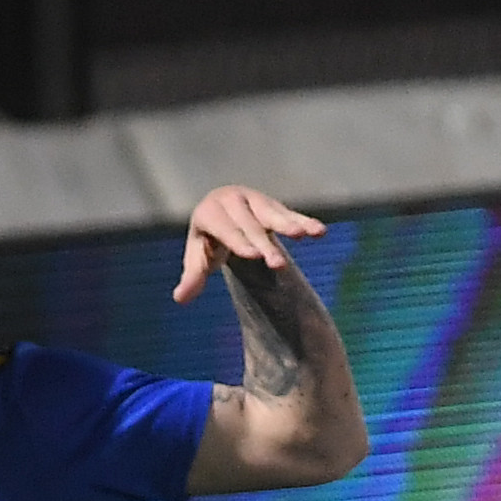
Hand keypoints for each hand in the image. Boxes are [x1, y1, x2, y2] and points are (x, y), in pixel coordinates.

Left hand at [173, 185, 325, 302]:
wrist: (221, 211)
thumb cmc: (209, 239)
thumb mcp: (199, 257)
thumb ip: (193, 276)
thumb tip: (179, 298)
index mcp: (208, 212)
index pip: (224, 228)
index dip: (238, 241)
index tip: (253, 255)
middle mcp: (231, 201)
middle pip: (250, 226)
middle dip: (265, 245)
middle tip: (278, 265)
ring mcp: (254, 201)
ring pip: (272, 215)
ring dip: (289, 226)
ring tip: (304, 235)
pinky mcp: (273, 206)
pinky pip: (290, 214)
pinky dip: (305, 222)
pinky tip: (320, 232)